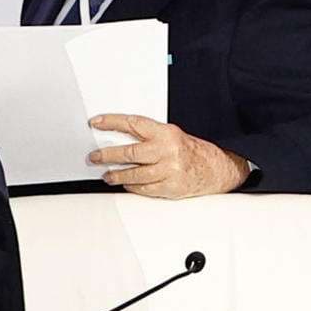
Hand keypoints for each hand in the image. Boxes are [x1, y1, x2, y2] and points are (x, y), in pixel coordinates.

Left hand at [87, 113, 248, 198]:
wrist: (217, 169)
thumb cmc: (191, 151)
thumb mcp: (172, 136)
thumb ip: (148, 136)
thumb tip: (117, 137)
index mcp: (166, 133)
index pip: (133, 123)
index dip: (112, 122)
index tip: (95, 123)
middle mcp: (167, 151)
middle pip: (129, 152)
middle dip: (107, 155)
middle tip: (93, 157)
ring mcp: (169, 170)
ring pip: (134, 174)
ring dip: (116, 175)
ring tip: (106, 175)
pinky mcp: (170, 187)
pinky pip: (143, 188)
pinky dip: (132, 186)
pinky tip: (125, 184)